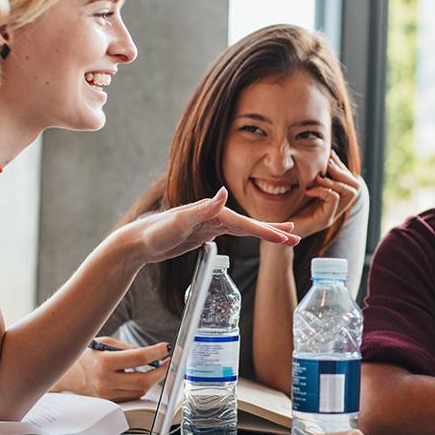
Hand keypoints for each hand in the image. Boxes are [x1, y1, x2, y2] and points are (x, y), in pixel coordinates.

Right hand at [53, 337, 169, 401]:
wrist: (65, 375)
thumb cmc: (85, 355)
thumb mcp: (105, 343)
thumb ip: (127, 348)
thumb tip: (149, 353)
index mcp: (105, 362)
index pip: (139, 358)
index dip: (157, 352)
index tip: (167, 348)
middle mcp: (106, 381)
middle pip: (144, 380)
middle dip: (161, 371)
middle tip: (169, 361)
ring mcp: (107, 394)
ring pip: (140, 391)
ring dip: (153, 380)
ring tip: (158, 368)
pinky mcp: (108, 402)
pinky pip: (132, 396)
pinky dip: (141, 387)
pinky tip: (144, 378)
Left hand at [120, 187, 299, 265]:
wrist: (138, 241)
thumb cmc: (155, 231)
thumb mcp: (178, 222)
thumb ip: (203, 208)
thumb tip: (225, 192)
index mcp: (213, 212)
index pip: (246, 224)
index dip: (267, 231)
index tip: (287, 236)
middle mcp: (215, 215)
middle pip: (250, 225)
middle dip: (273, 230)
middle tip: (296, 237)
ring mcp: (211, 224)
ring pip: (244, 229)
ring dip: (264, 232)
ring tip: (285, 236)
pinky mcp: (205, 232)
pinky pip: (234, 233)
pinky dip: (249, 235)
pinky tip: (255, 235)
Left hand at [285, 151, 362, 238]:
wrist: (278, 233)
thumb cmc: (287, 210)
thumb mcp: (302, 189)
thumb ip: (313, 178)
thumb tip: (321, 157)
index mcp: (334, 202)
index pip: (351, 181)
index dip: (342, 166)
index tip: (329, 156)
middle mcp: (336, 209)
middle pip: (356, 186)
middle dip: (342, 171)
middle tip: (327, 165)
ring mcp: (331, 216)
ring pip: (350, 192)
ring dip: (335, 180)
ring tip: (319, 177)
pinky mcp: (323, 220)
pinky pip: (333, 198)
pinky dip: (322, 189)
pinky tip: (308, 190)